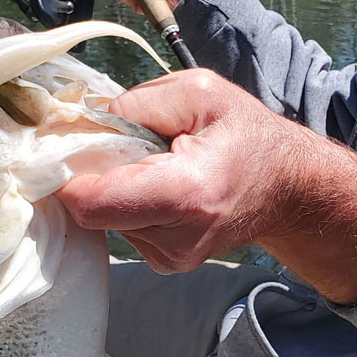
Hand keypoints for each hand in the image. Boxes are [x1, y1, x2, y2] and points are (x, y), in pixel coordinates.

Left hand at [56, 69, 356, 304]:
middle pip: (93, 211)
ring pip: (106, 221)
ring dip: (112, 189)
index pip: (91, 203)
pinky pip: (124, 229)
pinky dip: (127, 204)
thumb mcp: (200, 92)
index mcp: (185, 194)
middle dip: (91, 176)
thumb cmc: (246, 135)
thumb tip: (86, 118)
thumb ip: (138, 102)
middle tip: (114, 146)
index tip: (68, 146)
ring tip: (149, 166)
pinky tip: (157, 186)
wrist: (288, 190)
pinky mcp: (167, 263)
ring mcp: (171, 258)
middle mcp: (175, 239)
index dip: (69, 174)